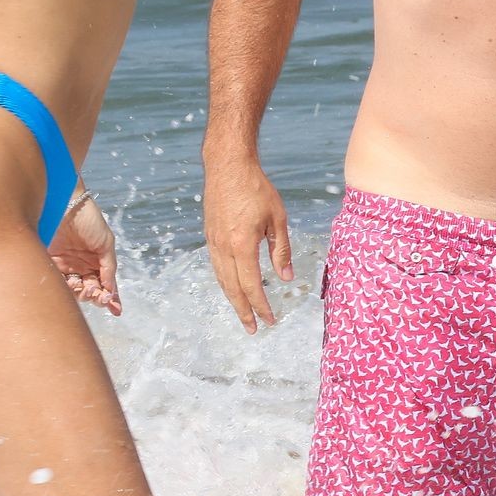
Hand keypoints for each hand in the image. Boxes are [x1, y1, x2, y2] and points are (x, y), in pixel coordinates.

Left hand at [48, 194, 120, 315]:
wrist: (65, 202)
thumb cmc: (88, 219)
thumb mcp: (106, 242)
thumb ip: (109, 267)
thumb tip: (111, 290)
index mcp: (95, 261)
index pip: (104, 285)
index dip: (110, 298)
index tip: (116, 310)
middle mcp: (80, 266)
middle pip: (90, 291)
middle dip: (97, 297)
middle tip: (99, 295)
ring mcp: (65, 266)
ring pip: (75, 291)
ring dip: (84, 294)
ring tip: (88, 288)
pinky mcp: (50, 263)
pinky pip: (59, 283)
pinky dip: (68, 289)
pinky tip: (76, 285)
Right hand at [203, 155, 293, 331]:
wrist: (227, 166)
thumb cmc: (255, 188)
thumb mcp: (277, 219)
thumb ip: (281, 250)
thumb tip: (286, 278)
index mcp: (242, 245)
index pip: (251, 285)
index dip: (261, 306)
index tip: (270, 320)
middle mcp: (223, 247)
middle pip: (233, 289)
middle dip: (244, 311)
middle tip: (254, 329)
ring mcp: (213, 242)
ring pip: (222, 280)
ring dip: (233, 300)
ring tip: (243, 314)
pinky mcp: (209, 236)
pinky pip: (216, 267)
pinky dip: (225, 283)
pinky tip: (232, 288)